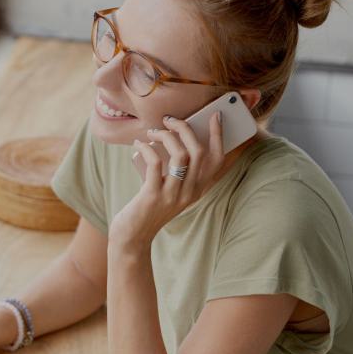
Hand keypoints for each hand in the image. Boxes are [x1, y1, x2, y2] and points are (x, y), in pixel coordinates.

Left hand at [109, 112, 224, 248]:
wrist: (133, 237)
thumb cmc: (148, 208)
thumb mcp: (169, 190)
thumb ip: (175, 171)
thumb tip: (171, 137)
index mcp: (197, 190)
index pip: (218, 160)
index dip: (219, 136)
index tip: (215, 116)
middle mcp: (190, 192)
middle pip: (199, 151)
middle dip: (186, 129)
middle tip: (169, 120)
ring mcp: (173, 195)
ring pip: (181, 154)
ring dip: (166, 136)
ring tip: (152, 132)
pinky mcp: (153, 196)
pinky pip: (155, 163)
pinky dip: (147, 148)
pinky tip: (138, 144)